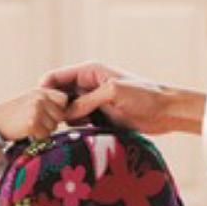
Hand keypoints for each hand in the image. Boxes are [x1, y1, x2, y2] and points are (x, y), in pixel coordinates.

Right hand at [0, 88, 68, 140]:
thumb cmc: (14, 115)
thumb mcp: (31, 101)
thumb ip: (48, 102)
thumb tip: (68, 111)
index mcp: (41, 91)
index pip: (63, 99)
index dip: (59, 109)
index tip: (49, 114)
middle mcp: (40, 98)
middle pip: (60, 115)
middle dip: (52, 122)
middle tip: (36, 122)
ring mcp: (36, 109)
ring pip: (54, 126)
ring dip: (44, 131)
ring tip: (30, 126)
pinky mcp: (32, 123)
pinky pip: (45, 135)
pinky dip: (37, 137)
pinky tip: (27, 132)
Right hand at [39, 62, 205, 134]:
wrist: (167, 111)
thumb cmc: (145, 96)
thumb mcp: (113, 93)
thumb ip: (87, 101)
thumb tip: (64, 113)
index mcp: (90, 71)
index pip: (56, 76)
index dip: (44, 90)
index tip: (40, 107)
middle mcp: (88, 83)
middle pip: (58, 94)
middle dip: (52, 107)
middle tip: (47, 124)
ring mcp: (93, 100)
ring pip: (67, 109)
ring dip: (63, 119)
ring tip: (60, 130)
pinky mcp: (99, 115)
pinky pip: (78, 120)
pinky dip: (74, 126)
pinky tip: (75, 134)